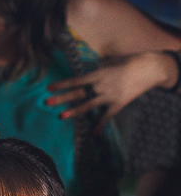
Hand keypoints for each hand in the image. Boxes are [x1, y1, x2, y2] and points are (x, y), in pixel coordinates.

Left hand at [47, 51, 175, 129]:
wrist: (150, 69)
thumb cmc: (129, 61)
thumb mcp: (109, 62)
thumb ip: (97, 70)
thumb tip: (88, 76)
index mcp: (98, 74)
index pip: (76, 80)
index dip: (62, 84)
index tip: (48, 88)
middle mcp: (101, 86)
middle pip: (78, 94)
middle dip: (61, 98)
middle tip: (46, 103)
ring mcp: (109, 96)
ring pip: (88, 106)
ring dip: (74, 112)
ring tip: (60, 117)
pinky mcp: (118, 104)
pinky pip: (107, 116)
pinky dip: (100, 125)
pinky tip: (93, 134)